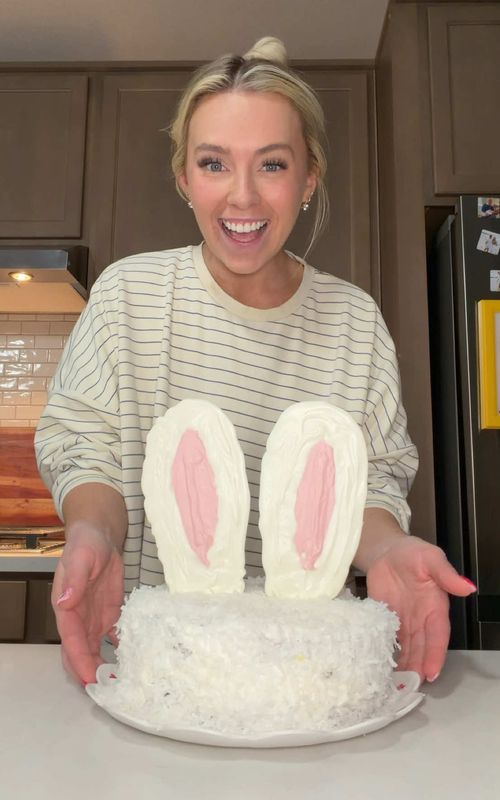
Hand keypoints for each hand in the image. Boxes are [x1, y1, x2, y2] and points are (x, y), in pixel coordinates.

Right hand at [52, 523, 123, 685]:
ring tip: (121, 684)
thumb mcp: (81, 558)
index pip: (72, 641)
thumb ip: (74, 580)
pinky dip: (120, 651)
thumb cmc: (86, 544)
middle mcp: (78, 619)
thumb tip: (65, 602)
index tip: (90, 680)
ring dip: (103, 667)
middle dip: (89, 673)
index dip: (80, 662)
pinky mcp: (109, 615)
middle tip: (108, 692)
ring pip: (94, 651)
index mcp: (67, 608)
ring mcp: (93, 619)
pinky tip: (134, 662)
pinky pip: (113, 638)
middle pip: (80, 653)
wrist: (100, 536)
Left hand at [366, 536, 475, 681]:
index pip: (437, 636)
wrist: (387, 549)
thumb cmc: (413, 553)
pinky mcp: (384, 618)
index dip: (435, 654)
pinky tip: (381, 664)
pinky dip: (386, 652)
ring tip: (397, 683)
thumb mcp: (431, 559)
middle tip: (410, 686)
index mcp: (435, 607)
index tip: (431, 672)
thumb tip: (468, 587)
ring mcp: (402, 620)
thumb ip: (446, 574)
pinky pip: (387, 638)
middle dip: (417, 666)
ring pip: (405, 647)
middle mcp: (420, 618)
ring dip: (403, 664)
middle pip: (421, 647)